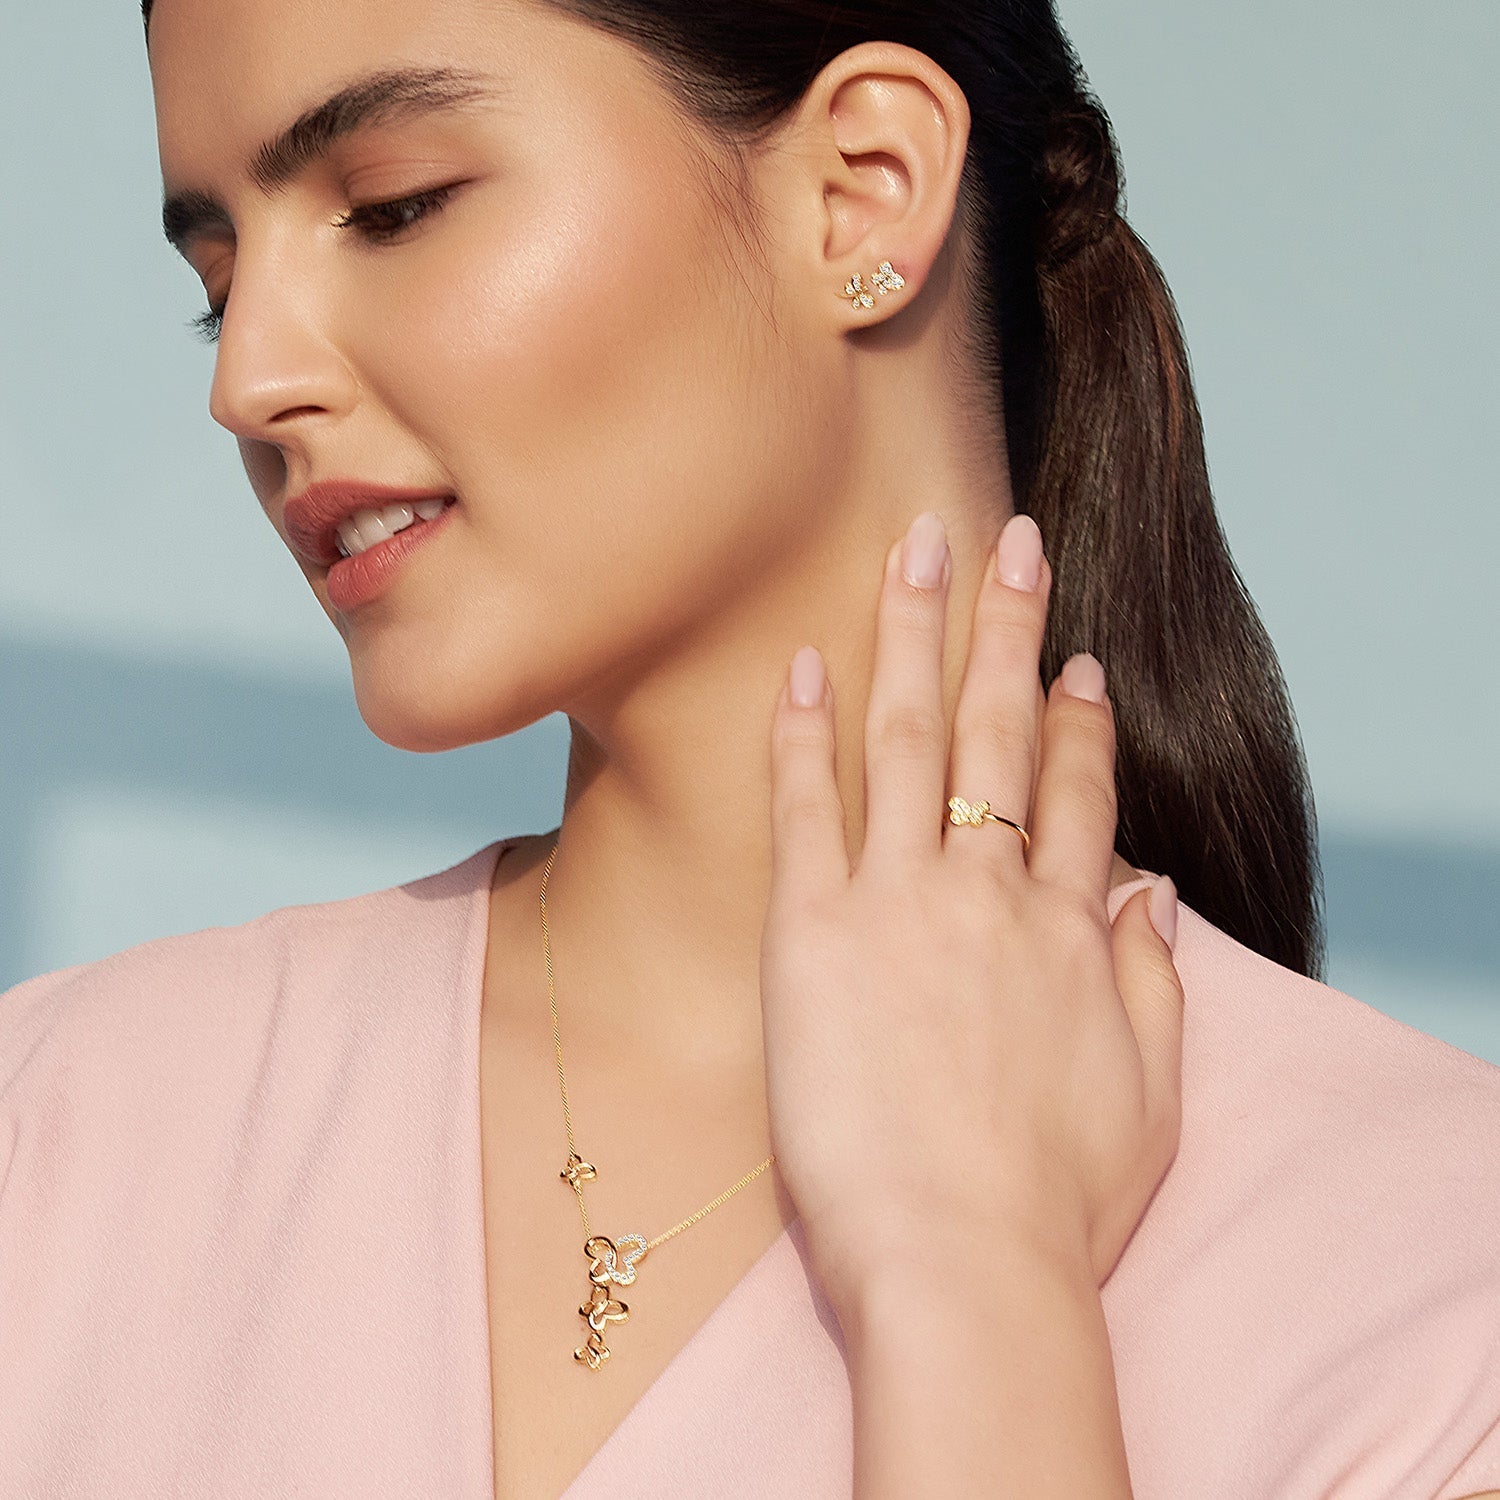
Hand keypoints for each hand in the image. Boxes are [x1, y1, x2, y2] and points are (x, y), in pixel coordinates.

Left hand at [759, 510, 1184, 1310]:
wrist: (966, 1266)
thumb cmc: (1056, 1202)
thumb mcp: (1147, 1093)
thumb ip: (1151, 983)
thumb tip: (1149, 898)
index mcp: (1069, 930)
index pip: (1079, 795)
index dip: (1079, 722)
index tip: (1076, 665)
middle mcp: (991, 892)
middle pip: (1002, 732)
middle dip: (1007, 626)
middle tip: (1005, 539)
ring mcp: (900, 901)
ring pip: (909, 738)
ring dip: (914, 635)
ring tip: (915, 548)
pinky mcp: (813, 932)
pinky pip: (807, 810)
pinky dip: (805, 733)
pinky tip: (801, 665)